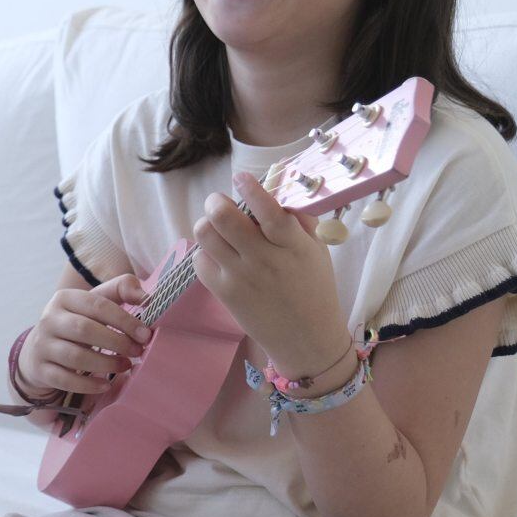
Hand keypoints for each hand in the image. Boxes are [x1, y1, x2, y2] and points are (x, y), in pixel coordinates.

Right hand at [19, 274, 152, 396]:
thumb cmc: (78, 321)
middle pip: (85, 329)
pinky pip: (65, 380)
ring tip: (125, 365)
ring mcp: (42, 346)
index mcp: (64, 298)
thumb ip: (121, 289)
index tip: (145, 334)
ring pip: (75, 357)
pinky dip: (88, 385)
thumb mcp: (95, 301)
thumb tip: (146, 297)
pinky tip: (105, 385)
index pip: (97, 305)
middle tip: (137, 351)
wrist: (41, 348)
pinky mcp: (41, 370)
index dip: (124, 320)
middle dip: (117, 342)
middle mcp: (49, 320)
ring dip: (106, 364)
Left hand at [192, 172, 348, 375]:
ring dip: (208, 224)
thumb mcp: (316, 252)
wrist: (305, 339)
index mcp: (293, 247)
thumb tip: (279, 188)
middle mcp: (264, 260)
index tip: (241, 177)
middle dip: (216, 202)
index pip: (270, 215)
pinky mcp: (223, 293)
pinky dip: (207, 251)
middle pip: (224, 220)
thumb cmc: (313, 288)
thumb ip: (299, 221)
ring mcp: (240, 277)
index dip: (252, 191)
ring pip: (205, 235)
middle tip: (221, 202)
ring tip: (219, 227)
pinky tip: (221, 254)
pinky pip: (200, 259)